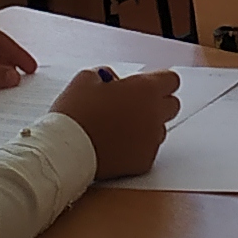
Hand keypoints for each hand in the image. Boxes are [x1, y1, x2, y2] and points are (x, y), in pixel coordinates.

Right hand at [51, 66, 180, 177]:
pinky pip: (147, 150)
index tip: (146, 84)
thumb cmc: (75, 113)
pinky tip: (116, 145)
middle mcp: (155, 115)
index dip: (158, 81)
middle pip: (171, 105)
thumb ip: (106, 75)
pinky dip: (136, 147)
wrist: (65, 150)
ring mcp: (151, 140)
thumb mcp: (85, 79)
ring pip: (159, 130)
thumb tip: (112, 80)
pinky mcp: (144, 162)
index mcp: (145, 90)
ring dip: (146, 126)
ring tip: (119, 127)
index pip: (171, 80)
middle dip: (156, 103)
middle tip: (132, 105)